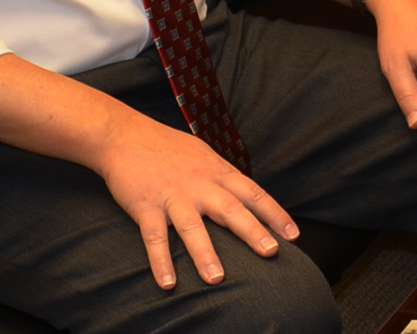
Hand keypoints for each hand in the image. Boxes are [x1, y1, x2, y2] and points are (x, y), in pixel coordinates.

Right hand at [93, 108, 298, 289]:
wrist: (122, 134)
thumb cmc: (165, 145)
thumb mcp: (202, 153)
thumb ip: (222, 176)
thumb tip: (245, 196)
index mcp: (215, 170)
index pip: (252, 192)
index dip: (274, 214)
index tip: (293, 235)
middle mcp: (198, 183)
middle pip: (230, 209)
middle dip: (252, 231)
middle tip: (271, 252)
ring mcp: (172, 195)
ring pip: (192, 227)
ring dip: (205, 253)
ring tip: (217, 279)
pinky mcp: (145, 205)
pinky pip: (154, 237)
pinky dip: (161, 261)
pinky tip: (168, 283)